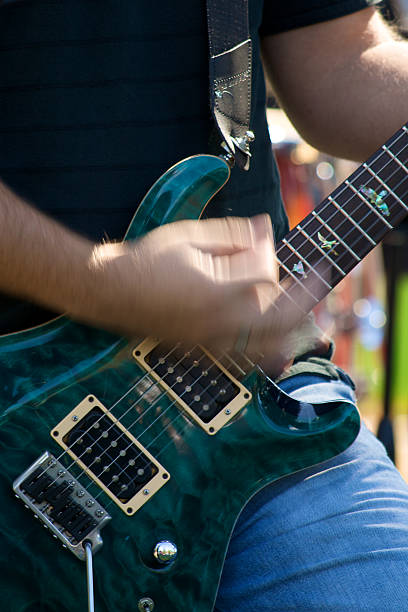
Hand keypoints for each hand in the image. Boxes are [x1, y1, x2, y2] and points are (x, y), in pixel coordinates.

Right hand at [84, 214, 292, 356]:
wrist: (108, 290)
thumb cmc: (145, 259)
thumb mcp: (190, 236)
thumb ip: (233, 236)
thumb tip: (264, 229)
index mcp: (219, 292)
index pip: (267, 279)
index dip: (281, 263)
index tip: (292, 256)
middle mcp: (219, 323)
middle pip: (278, 320)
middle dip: (304, 302)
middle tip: (319, 285)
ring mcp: (209, 342)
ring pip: (264, 347)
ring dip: (290, 333)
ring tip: (306, 321)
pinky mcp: (199, 351)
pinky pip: (241, 359)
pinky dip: (263, 353)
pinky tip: (274, 348)